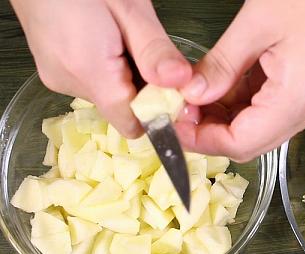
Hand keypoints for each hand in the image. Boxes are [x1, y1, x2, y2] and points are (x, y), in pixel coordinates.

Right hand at [10, 0, 191, 137]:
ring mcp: (58, 76)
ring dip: (128, 77)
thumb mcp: (130, 8)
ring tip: (127, 39)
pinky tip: (112, 41)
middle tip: (154, 55)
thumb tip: (181, 82)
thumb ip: (154, 50)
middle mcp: (69, 82)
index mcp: (89, 71)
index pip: (132, 124)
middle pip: (123, 110)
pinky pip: (94, 82)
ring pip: (110, 95)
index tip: (178, 94)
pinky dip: (111, 69)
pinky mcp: (55, 69)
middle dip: (146, 90)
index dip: (160, 114)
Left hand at [177, 0, 304, 161]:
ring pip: (257, 129)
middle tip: (180, 107)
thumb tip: (190, 96)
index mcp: (296, 100)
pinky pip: (268, 112)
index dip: (203, 140)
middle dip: (210, 131)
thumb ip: (220, 66)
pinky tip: (221, 85)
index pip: (242, 143)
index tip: (174, 121)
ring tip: (195, 93)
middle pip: (250, 143)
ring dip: (224, 118)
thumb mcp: (255, 25)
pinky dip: (241, 105)